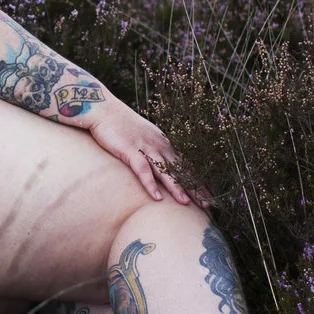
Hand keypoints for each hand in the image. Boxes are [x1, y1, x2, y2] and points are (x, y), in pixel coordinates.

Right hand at [85, 97, 200, 204]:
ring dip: (177, 188)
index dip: (198, 181)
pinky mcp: (130, 151)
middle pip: (181, 170)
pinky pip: (143, 170)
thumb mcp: (144, 136)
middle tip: (207, 205)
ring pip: (165, 171)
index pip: (186, 165)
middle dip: (194, 188)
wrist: (104, 109)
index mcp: (164, 143)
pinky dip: (150, 184)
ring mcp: (146, 148)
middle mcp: (159, 145)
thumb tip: (162, 162)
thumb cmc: (121, 124)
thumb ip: (154, 148)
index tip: (209, 196)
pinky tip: (157, 198)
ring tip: (186, 204)